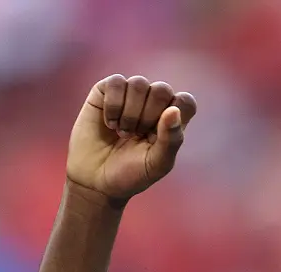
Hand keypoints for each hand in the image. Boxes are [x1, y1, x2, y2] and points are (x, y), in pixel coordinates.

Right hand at [66, 74, 197, 202]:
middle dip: (148, 116)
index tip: (158, 136)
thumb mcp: (157, 164)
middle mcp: (152, 104)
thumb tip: (174, 110)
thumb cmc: (130, 174)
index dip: (175, 115)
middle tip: (136, 136)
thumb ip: (171, 139)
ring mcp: (129, 95)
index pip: (185, 101)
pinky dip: (113, 105)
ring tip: (122, 133)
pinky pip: (116, 82)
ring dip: (130, 113)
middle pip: (162, 89)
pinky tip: (109, 123)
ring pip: (139, 83)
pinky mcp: (105, 92)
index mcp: (171, 120)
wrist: (95, 180)